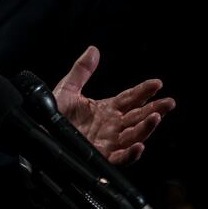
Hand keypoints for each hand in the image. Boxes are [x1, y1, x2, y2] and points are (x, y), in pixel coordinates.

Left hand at [53, 46, 174, 165]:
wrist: (38, 132)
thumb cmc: (52, 114)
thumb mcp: (68, 88)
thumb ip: (82, 71)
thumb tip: (93, 49)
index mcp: (106, 110)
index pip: (131, 98)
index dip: (144, 91)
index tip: (158, 83)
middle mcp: (111, 126)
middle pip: (138, 117)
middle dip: (155, 109)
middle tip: (169, 102)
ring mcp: (108, 142)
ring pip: (134, 136)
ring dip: (146, 128)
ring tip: (156, 116)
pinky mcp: (101, 157)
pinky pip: (120, 158)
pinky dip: (131, 154)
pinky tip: (140, 146)